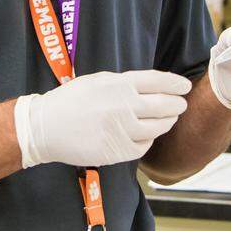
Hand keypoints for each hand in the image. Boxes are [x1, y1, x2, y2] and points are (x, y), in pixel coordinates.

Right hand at [15, 70, 191, 167]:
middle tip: (180, 104)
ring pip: (158, 127)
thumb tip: (152, 86)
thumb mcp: (98, 80)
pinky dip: (149, 140)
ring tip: (167, 119)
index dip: (176, 83)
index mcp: (120, 84)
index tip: (184, 86)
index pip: (159, 81)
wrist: (46, 127)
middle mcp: (124, 106)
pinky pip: (144, 146)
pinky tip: (146, 135)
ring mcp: (122, 130)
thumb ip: (125, 83)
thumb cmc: (71, 100)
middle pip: (165, 105)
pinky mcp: (118, 150)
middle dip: (177, 104)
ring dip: (167, 122)